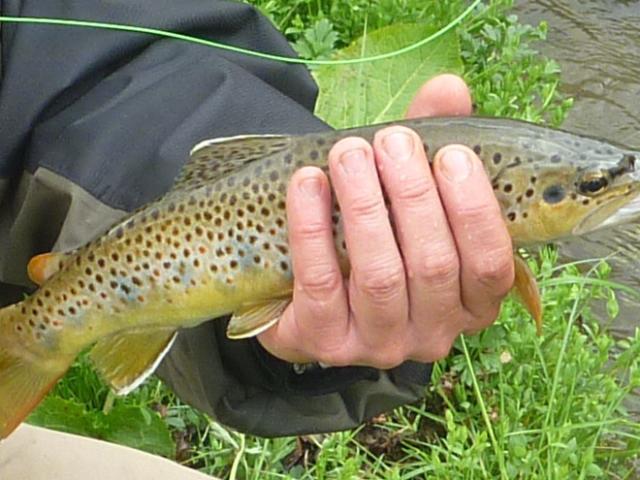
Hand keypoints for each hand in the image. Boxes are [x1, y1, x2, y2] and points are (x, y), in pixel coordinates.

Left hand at [258, 74, 513, 367]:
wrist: (311, 291)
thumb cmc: (379, 236)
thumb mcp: (411, 193)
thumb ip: (434, 145)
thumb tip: (449, 88)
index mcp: (471, 301)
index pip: (489, 265)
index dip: (474, 210)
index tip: (451, 154)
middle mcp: (434, 333)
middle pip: (433, 266)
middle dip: (412, 196)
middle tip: (390, 140)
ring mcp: (380, 343)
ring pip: (380, 277)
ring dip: (365, 207)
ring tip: (349, 153)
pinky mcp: (326, 343)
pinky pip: (320, 285)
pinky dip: (313, 229)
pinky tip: (306, 183)